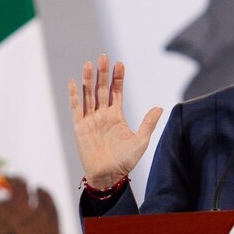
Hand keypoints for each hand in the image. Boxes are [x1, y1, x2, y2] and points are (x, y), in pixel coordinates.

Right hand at [68, 54, 162, 188]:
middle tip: (104, 56)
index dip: (117, 78)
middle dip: (103, 73)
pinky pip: (76, 109)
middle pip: (101, 89)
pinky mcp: (80, 128)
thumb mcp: (141, 141)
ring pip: (88, 95)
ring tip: (89, 64)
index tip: (120, 63)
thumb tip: (160, 107)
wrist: (109, 177)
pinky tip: (73, 83)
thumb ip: (148, 124)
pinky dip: (74, 96)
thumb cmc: (125, 161)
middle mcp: (102, 115)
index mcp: (116, 115)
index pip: (116, 91)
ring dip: (88, 80)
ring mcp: (90, 120)